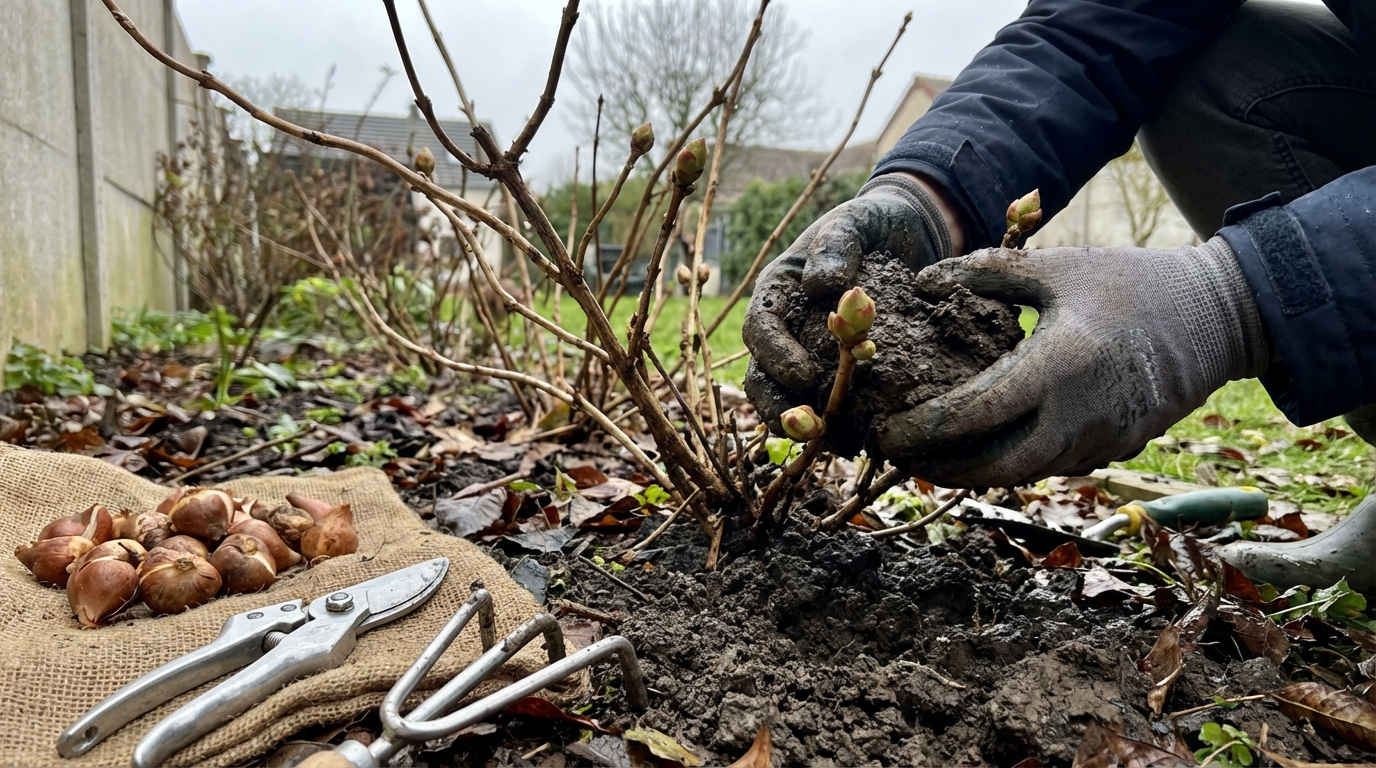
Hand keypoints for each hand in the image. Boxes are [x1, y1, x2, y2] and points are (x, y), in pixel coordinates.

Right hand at [743, 173, 957, 428]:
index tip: (804, 375)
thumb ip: (835, 246)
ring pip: (787, 400)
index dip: (776, 356)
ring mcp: (807, 353)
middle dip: (780, 407)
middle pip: (763, 377)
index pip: (761, 329)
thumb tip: (820, 285)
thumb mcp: (853, 223)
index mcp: (777, 292)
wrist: (905, 235)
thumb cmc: (870, 226)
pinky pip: (826, 404)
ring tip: (832, 443)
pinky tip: (859, 441)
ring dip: (804, 427)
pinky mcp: (836, 372)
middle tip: (811, 427)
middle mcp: (784, 329)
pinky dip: (836, 425)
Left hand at [877, 238, 1270, 487]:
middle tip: (896, 456)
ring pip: (1020, 475)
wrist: (1217, 318)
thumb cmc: (1130, 285)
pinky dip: (1009, 463)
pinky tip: (979, 448)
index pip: (974, 415)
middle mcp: (1080, 417)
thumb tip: (922, 283)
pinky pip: (1049, 467)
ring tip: (926, 455)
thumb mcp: (1056, 267)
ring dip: (970, 472)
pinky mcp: (1113, 451)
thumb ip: (984, 273)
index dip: (922, 430)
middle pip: (992, 468)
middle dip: (937, 469)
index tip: (885, 431)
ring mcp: (1101, 442)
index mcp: (1059, 366)